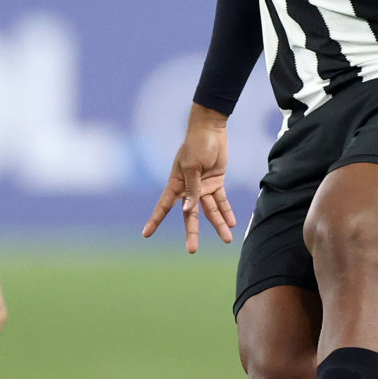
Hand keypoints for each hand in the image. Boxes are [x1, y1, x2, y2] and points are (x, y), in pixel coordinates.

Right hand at [143, 105, 235, 252]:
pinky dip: (227, 211)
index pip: (164, 205)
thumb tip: (186, 210)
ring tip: (227, 239)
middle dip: (192, 232)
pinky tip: (232, 223)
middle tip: (191, 250)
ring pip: (210, 210)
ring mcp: (202, 187)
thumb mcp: (193, 166)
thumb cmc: (197, 144)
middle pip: (190, 215)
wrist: (211, 129)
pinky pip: (221, 200)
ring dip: (219, 224)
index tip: (146, 234)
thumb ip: (192, 189)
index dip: (155, 220)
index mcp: (176, 183)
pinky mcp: (216, 182)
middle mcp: (188, 189)